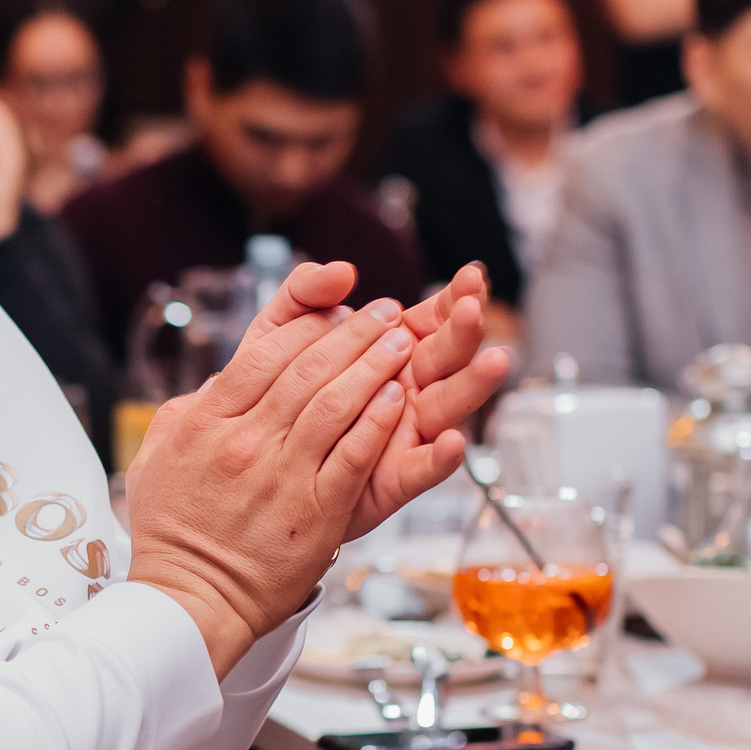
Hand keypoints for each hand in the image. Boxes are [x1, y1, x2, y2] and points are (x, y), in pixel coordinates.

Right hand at [124, 299, 417, 674]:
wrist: (192, 599)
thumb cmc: (174, 532)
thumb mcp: (156, 457)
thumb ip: (187, 413)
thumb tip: (216, 383)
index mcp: (208, 423)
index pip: (265, 354)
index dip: (307, 325)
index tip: (335, 311)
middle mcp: (247, 443)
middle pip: (308, 370)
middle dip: (353, 334)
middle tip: (383, 313)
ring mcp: (284, 476)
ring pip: (336, 404)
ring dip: (374, 367)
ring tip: (401, 342)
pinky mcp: (317, 512)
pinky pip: (355, 455)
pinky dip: (379, 423)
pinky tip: (398, 399)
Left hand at [247, 261, 509, 537]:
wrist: (257, 472)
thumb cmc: (277, 400)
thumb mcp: (278, 337)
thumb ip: (307, 296)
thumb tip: (342, 271)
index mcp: (391, 352)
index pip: (434, 319)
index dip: (454, 297)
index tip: (471, 275)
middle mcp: (407, 389)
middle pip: (445, 357)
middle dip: (464, 332)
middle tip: (473, 309)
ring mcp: (405, 433)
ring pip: (447, 407)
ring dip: (472, 384)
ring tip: (493, 361)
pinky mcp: (393, 478)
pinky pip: (422, 469)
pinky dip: (440, 458)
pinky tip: (452, 443)